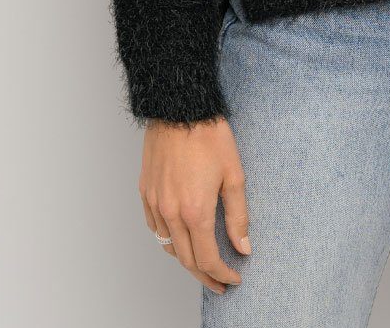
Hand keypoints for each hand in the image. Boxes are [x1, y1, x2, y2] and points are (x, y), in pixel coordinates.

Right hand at [139, 114, 250, 293]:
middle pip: (186, 259)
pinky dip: (167, 238)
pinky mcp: (145, 190)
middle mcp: (171, 212)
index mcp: (195, 211)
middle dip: (205, 275)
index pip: (207, 259)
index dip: (221, 274)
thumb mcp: (234, 175)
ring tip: (201, 262)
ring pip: (167, 245)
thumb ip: (238, 215)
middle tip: (219, 282)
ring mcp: (155, 202)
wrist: (180, 107)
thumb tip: (243, 246)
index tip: (233, 279)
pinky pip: (154, 226)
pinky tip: (178, 236)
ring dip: (185, 258)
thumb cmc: (210, 136)